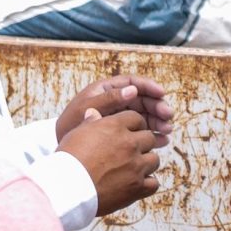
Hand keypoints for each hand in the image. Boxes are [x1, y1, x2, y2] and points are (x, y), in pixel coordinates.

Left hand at [56, 75, 174, 142]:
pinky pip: (141, 130)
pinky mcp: (122, 132)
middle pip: (142, 100)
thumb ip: (110, 99)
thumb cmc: (71, 124)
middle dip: (157, 107)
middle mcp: (116, 101)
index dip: (148, 86)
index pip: (131, 82)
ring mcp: (120, 116)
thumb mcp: (87, 108)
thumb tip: (133, 90)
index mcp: (106, 89)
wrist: (62, 148)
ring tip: (167, 131)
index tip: (162, 93)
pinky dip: (152, 134)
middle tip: (167, 116)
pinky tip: (162, 141)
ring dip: (158, 121)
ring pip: (145, 115)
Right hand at [60, 109, 164, 216]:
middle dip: (142, 144)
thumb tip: (93, 112)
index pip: (136, 119)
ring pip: (154, 160)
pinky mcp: (137, 187)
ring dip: (146, 163)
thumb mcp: (75, 134)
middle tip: (131, 152)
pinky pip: (153, 183)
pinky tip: (136, 185)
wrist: (66, 189)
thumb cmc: (68, 160)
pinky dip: (146, 184)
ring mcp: (136, 166)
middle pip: (149, 138)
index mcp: (114, 127)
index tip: (130, 132)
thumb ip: (90, 123)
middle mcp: (129, 143)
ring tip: (133, 169)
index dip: (133, 125)